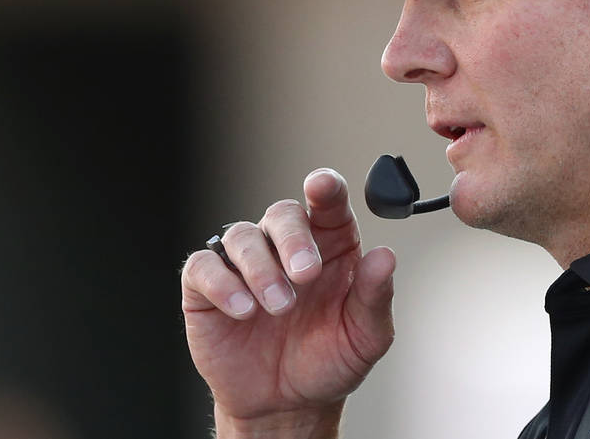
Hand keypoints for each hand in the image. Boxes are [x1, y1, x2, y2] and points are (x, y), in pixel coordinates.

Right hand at [181, 169, 396, 437]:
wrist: (287, 404)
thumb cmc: (329, 359)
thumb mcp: (365, 336)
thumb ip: (375, 296)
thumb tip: (385, 257)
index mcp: (331, 245)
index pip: (329, 202)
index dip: (325, 187)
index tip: (321, 185)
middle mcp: (287, 246)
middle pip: (283, 212)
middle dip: (293, 239)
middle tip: (305, 275)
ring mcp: (246, 264)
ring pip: (242, 235)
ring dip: (261, 268)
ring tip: (278, 307)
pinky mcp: (208, 288)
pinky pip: (203, 266)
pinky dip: (221, 283)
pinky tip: (243, 310)